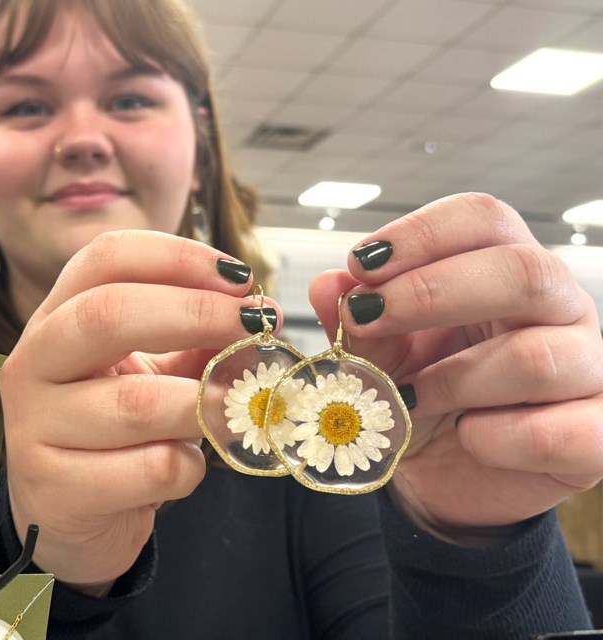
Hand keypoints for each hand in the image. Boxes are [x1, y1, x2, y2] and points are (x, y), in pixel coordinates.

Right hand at [0, 230, 276, 591]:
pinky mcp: (54, 488)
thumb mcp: (153, 374)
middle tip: (254, 326)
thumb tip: (262, 314)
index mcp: (56, 317)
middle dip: (195, 313)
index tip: (238, 277)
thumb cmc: (114, 434)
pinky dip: (187, 468)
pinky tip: (185, 468)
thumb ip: (201, 341)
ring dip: (205, 404)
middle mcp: (33, 363)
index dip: (177, 257)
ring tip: (238, 410)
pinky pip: (148, 469)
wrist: (66, 519)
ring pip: (135, 403)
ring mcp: (34, 426)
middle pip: (107, 313)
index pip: (105, 259)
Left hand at [309, 193, 602, 544]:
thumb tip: (330, 286)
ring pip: (537, 357)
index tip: (361, 265)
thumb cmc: (421, 401)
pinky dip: (493, 439)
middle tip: (367, 318)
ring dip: (453, 380)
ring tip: (413, 399)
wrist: (446, 480)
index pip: (484, 218)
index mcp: (507, 272)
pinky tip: (467, 438)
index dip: (421, 234)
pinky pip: (554, 433)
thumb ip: (356, 327)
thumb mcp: (376, 360)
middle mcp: (560, 311)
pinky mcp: (594, 439)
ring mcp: (588, 372)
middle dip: (431, 293)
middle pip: (525, 271)